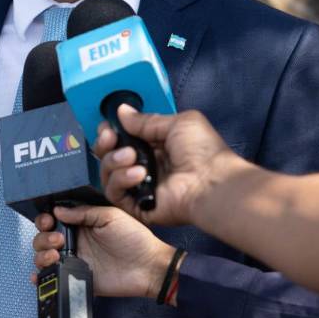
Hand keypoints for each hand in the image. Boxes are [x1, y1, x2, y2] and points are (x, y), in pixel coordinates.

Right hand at [33, 207, 174, 299]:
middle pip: (44, 238)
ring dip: (42, 254)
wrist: (147, 267)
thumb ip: (84, 212)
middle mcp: (75, 241)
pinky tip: (42, 274)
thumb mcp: (110, 216)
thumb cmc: (135, 239)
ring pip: (44, 257)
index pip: (54, 219)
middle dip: (43, 237)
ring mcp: (74, 261)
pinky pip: (53, 278)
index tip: (48, 219)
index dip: (45, 218)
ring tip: (55, 254)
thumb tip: (58, 209)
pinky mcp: (76, 278)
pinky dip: (42, 277)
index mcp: (82, 224)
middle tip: (57, 239)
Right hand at [94, 106, 240, 227]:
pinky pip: (114, 194)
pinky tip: (138, 174)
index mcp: (156, 147)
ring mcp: (140, 187)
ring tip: (132, 157)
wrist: (213, 183)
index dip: (110, 133)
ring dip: (114, 161)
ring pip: (108, 174)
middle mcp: (145, 167)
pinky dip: (120, 181)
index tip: (108, 127)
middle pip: (109, 156)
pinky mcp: (138, 206)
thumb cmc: (204, 152)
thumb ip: (146, 120)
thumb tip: (122, 111)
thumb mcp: (177, 123)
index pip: (121, 140)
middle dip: (105, 144)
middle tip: (111, 138)